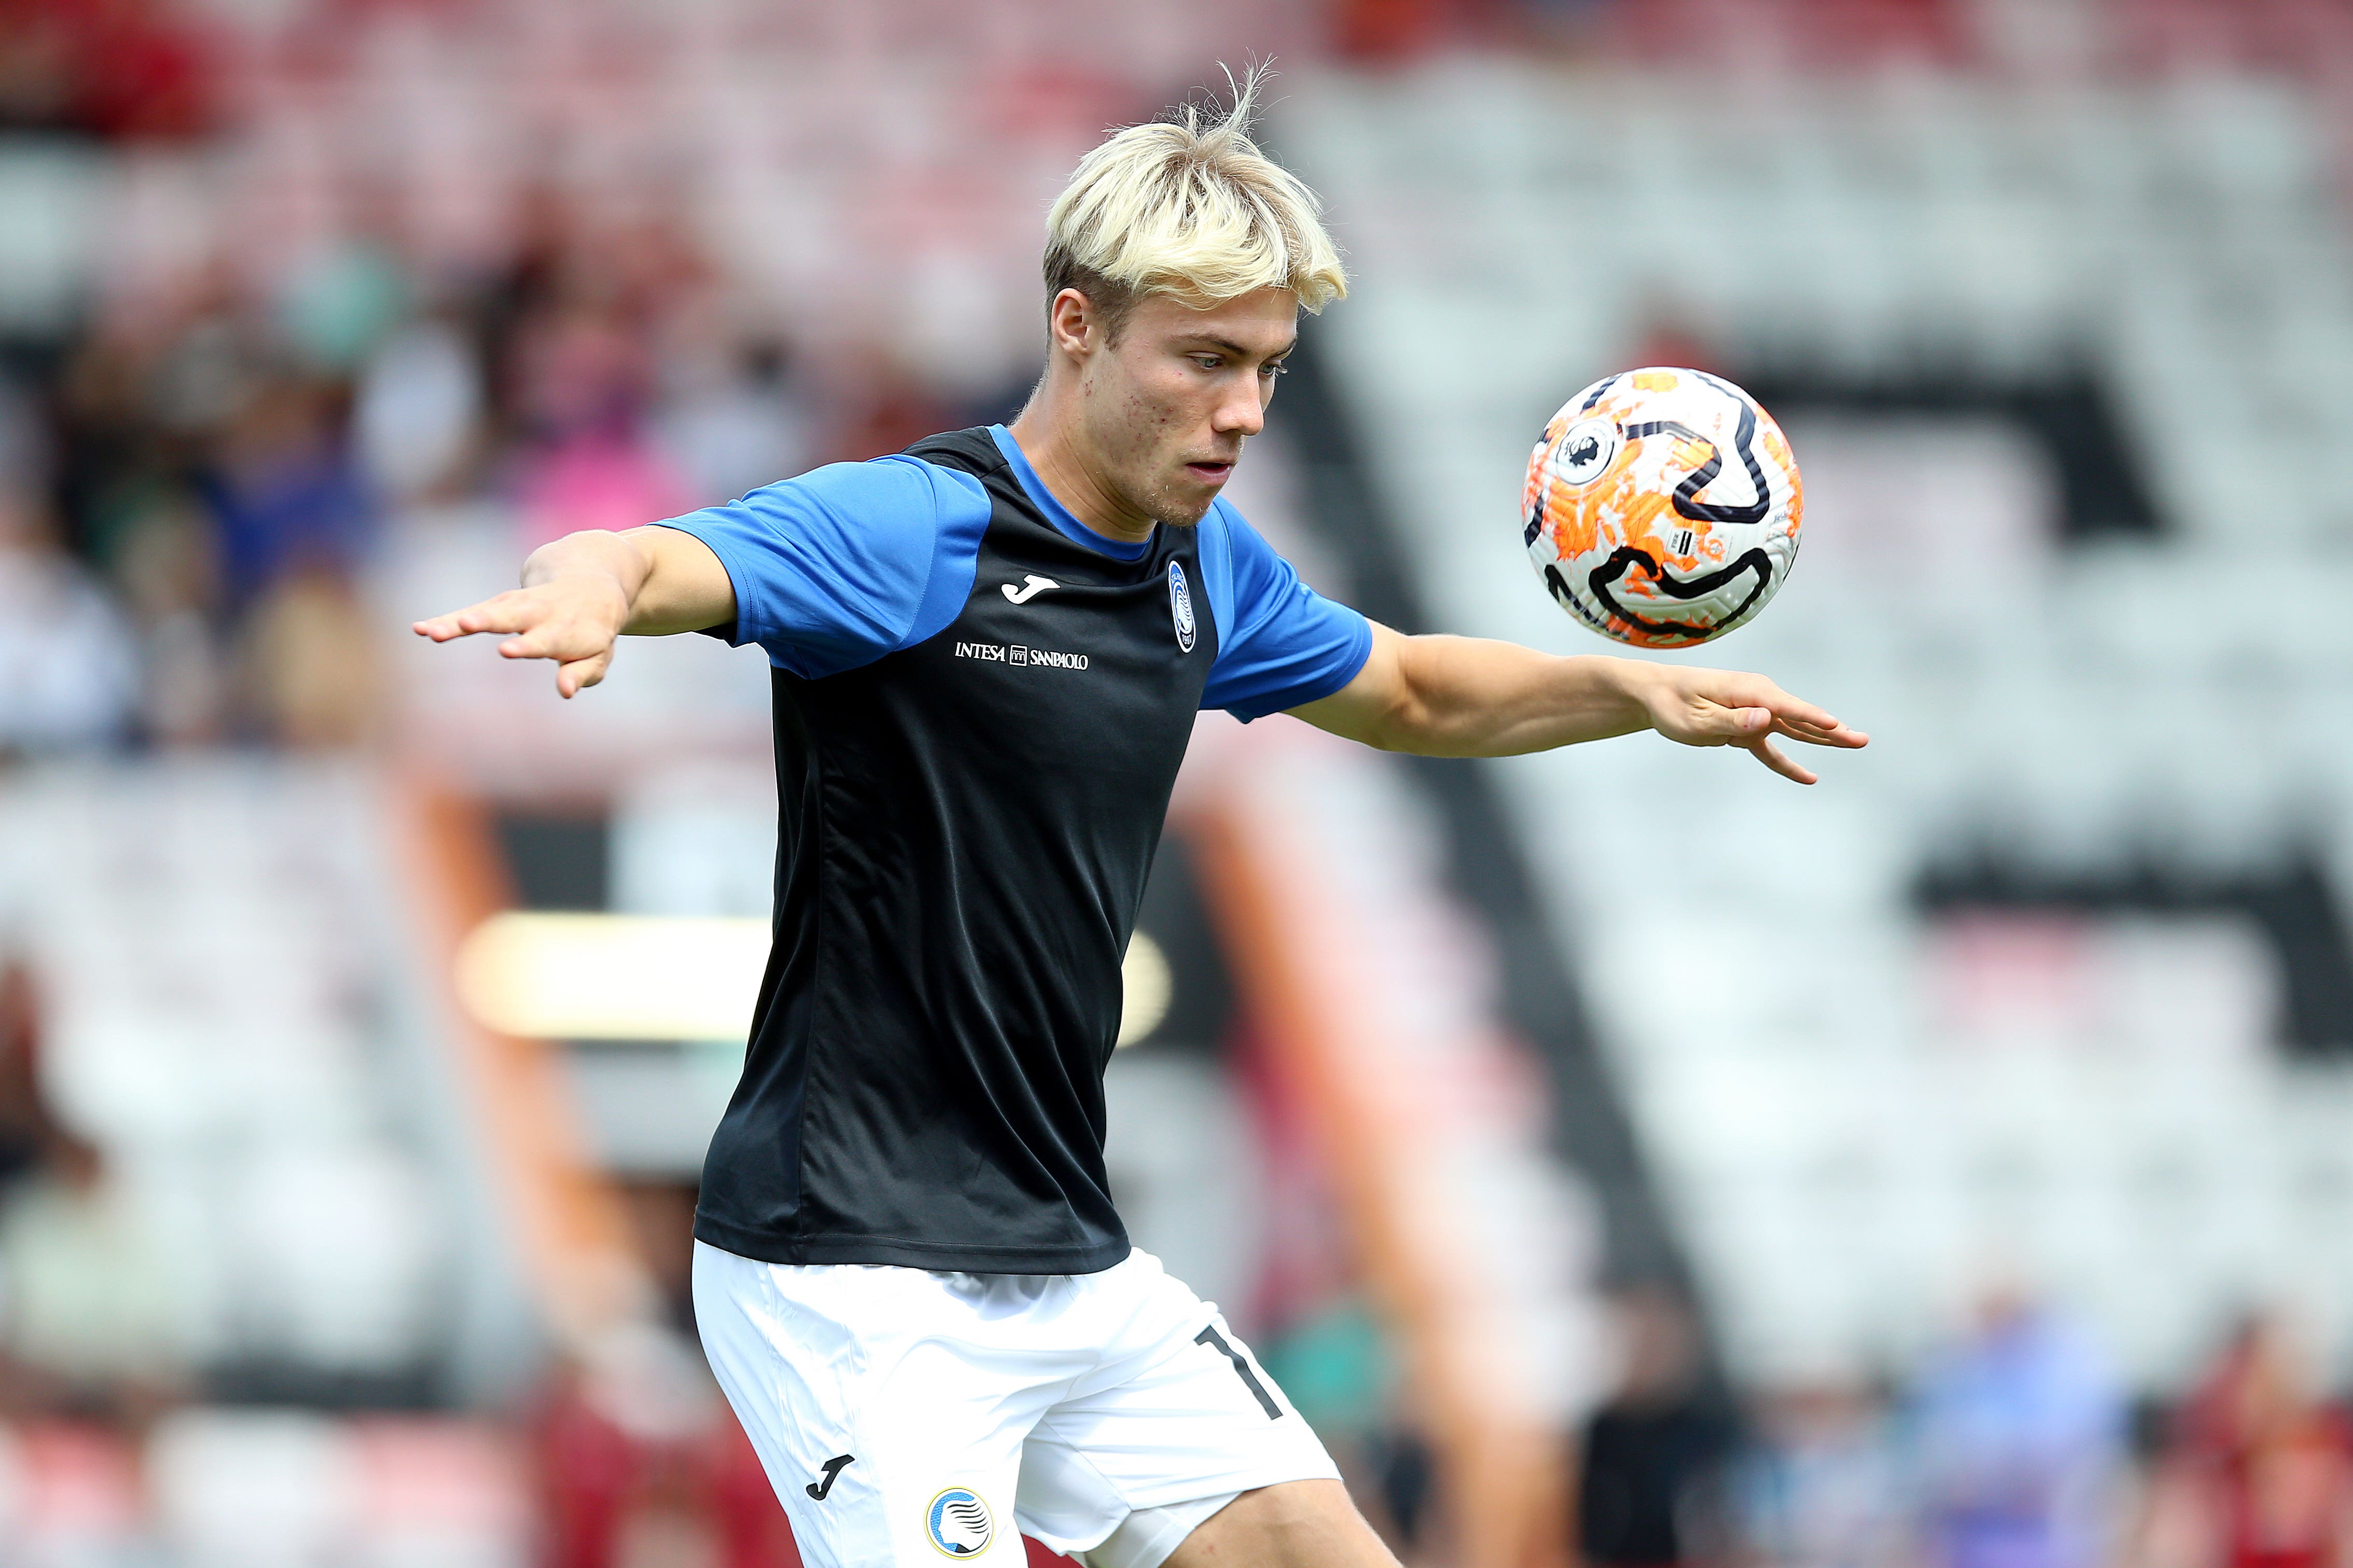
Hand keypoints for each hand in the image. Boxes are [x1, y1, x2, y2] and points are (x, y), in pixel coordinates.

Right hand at [412, 573, 631, 698]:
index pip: (546, 638)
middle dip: (486, 620)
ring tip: (430, 632)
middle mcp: (539, 612)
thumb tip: (565, 691)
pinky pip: (469, 613)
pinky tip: (418, 629)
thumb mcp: (598, 654)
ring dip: (459, 620)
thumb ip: (582, 672)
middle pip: (510, 616)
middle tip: (465, 624)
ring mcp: (516, 605)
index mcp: (567, 627)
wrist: (588, 582)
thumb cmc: (592, 631)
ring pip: (485, 612)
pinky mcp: (498, 605)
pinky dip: (446, 621)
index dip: (527, 644)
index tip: (506, 649)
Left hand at [1632, 663, 1868, 783]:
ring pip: (1796, 730)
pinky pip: (1773, 748)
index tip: (1836, 726)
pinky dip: (1789, 763)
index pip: (1786, 706)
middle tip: (1862, 740)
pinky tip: (1809, 778)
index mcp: (1748, 691)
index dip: (1812, 717)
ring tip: (1856, 744)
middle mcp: (1758, 699)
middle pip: (1801, 717)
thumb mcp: (1696, 718)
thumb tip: (1765, 720)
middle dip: (1832, 729)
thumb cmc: (1673, 704)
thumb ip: (1731, 721)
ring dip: (1824, 739)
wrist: (1658, 695)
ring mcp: (1755, 712)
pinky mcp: (1748, 727)